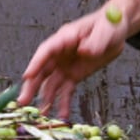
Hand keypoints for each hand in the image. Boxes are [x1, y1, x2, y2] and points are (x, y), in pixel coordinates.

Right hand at [17, 0, 139, 119]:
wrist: (116, 31)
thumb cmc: (109, 24)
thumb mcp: (106, 30)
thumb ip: (96, 41)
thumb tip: (85, 50)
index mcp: (65, 38)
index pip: (46, 50)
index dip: (36, 63)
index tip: (27, 76)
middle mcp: (61, 53)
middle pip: (42, 70)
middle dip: (32, 86)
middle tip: (23, 101)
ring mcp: (66, 65)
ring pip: (50, 83)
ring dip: (45, 98)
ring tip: (41, 114)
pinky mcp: (74, 75)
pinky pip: (66, 90)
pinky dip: (63, 102)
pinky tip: (62, 115)